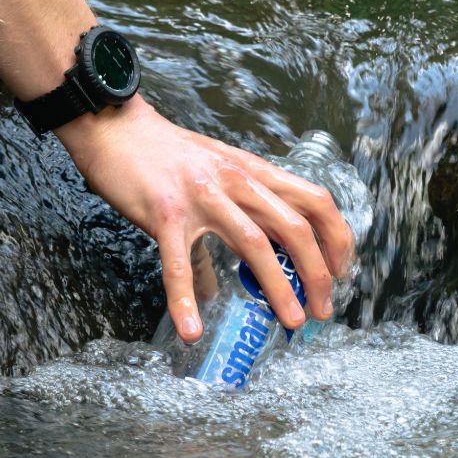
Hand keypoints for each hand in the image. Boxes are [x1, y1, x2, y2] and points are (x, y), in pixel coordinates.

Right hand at [57, 97, 354, 342]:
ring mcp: (202, 196)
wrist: (116, 127)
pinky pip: (179, 262)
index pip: (314, 201)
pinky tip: (190, 330)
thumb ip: (227, 222)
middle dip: (317, 273)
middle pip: (295, 227)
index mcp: (253, 171)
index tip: (340, 273)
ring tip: (291, 320)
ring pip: (254, 244)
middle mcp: (237, 181)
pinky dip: (185, 299)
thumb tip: (216, 290)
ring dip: (279, 287)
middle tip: (321, 310)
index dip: (337, 238)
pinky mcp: (165, 212)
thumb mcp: (211, 175)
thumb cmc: (163, 153)